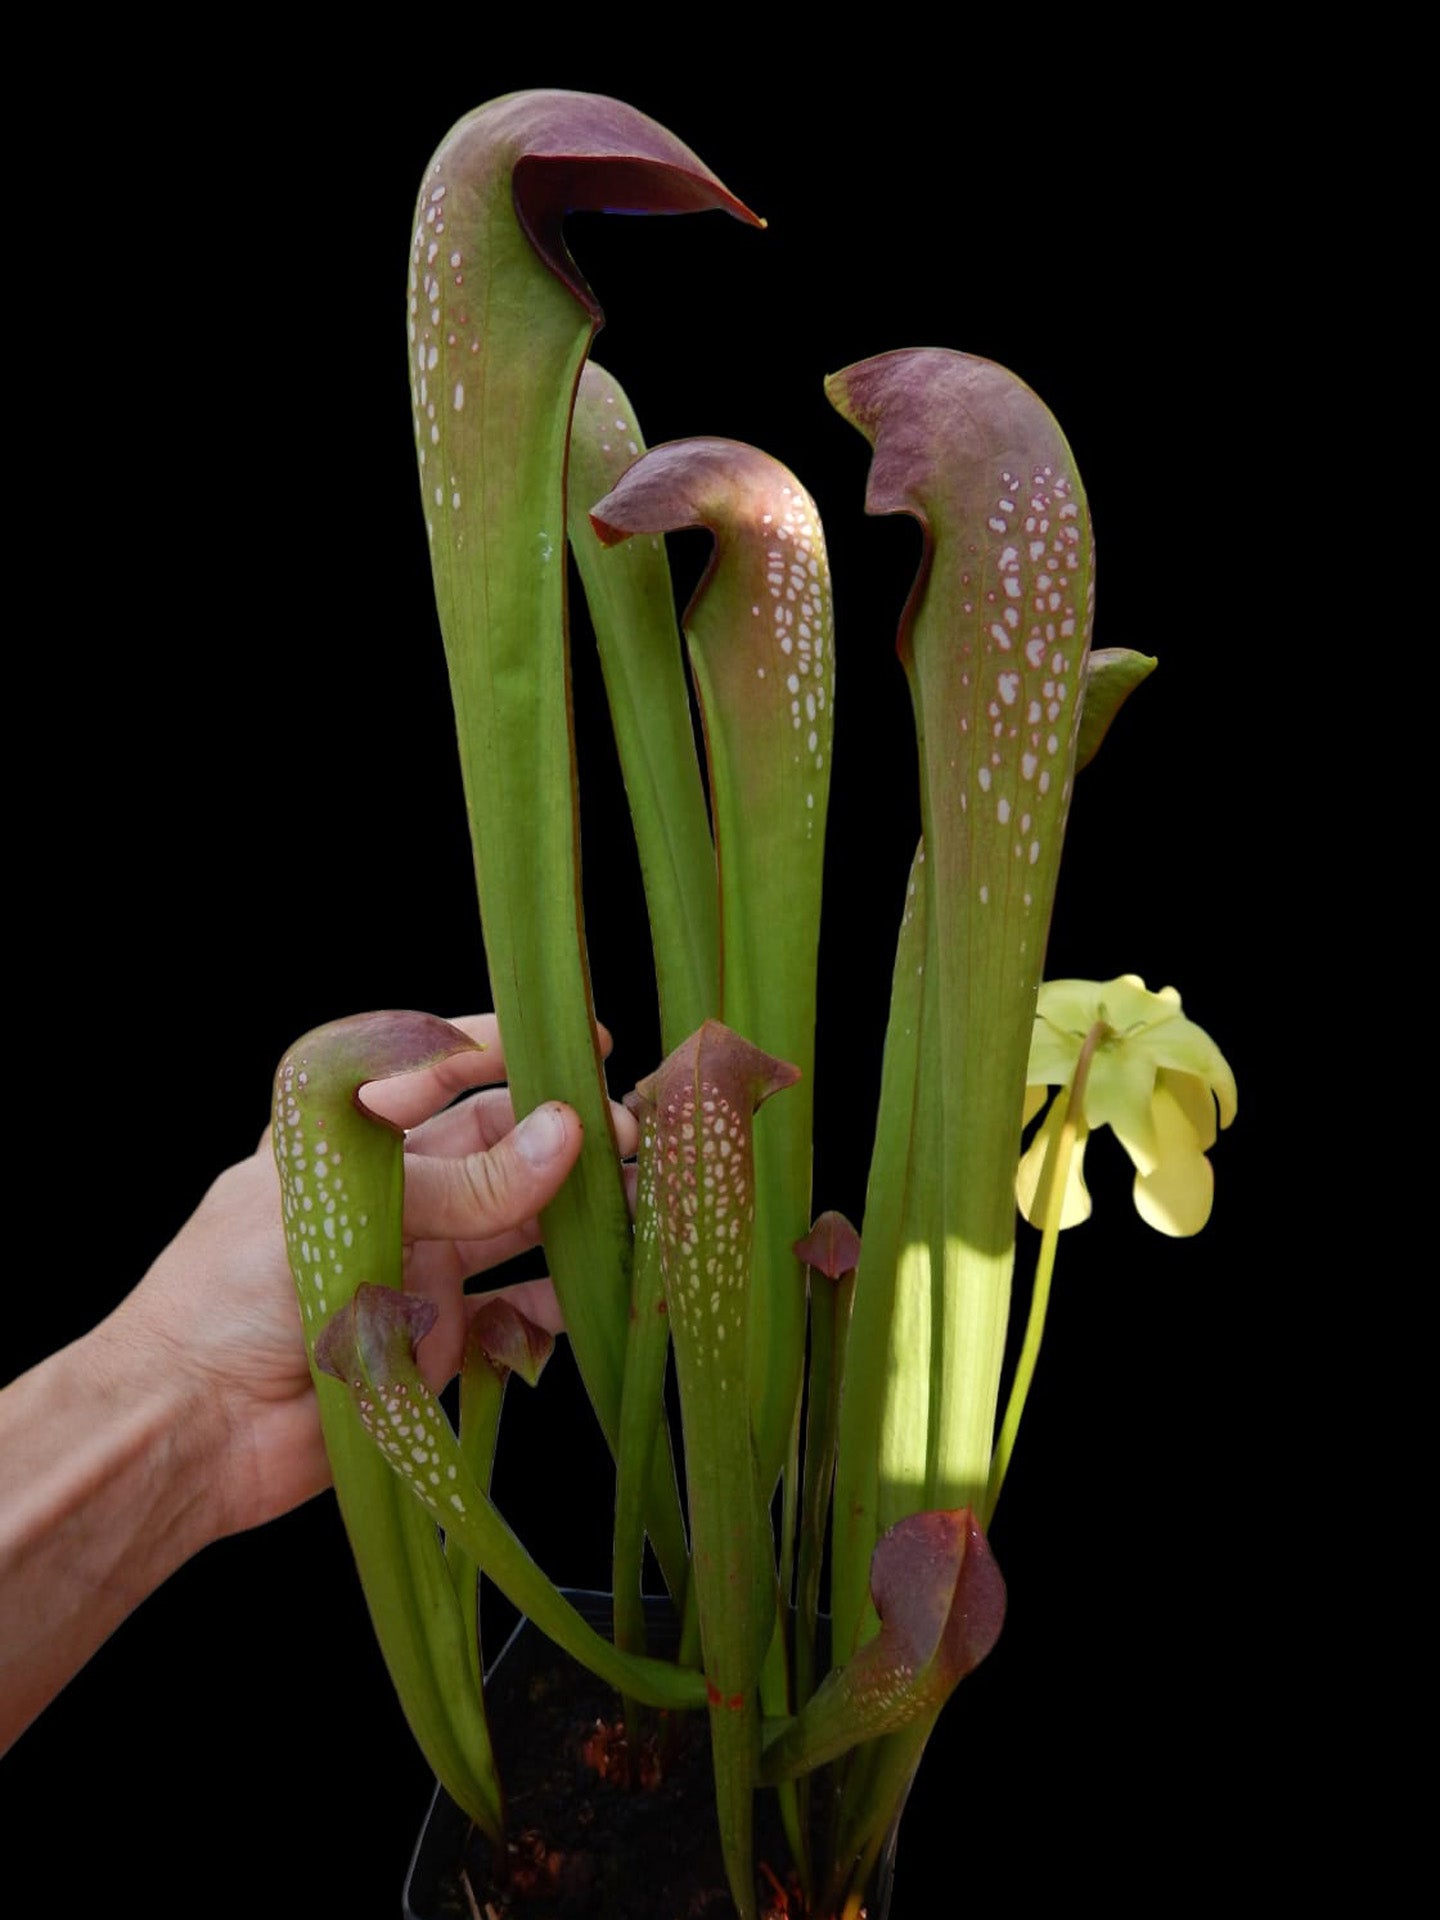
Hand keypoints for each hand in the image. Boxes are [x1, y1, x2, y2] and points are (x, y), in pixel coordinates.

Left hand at [107, 1014, 634, 1538]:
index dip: (504, 1046)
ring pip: (520, 1225)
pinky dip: (562, 1300)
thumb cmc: (230, 1299)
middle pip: (495, 1147)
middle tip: (631, 1134)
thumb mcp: (348, 1216)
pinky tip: (604, 1291)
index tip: (580, 1039)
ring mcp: (419, 1266)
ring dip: (579, 1213)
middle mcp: (393, 1194)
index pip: (433, 1069)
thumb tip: (565, 1136)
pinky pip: (516, 1311)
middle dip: (565, 1134)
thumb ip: (462, 1184)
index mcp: (348, 1140)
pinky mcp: (437, 1339)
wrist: (191, 1430)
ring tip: (644, 1203)